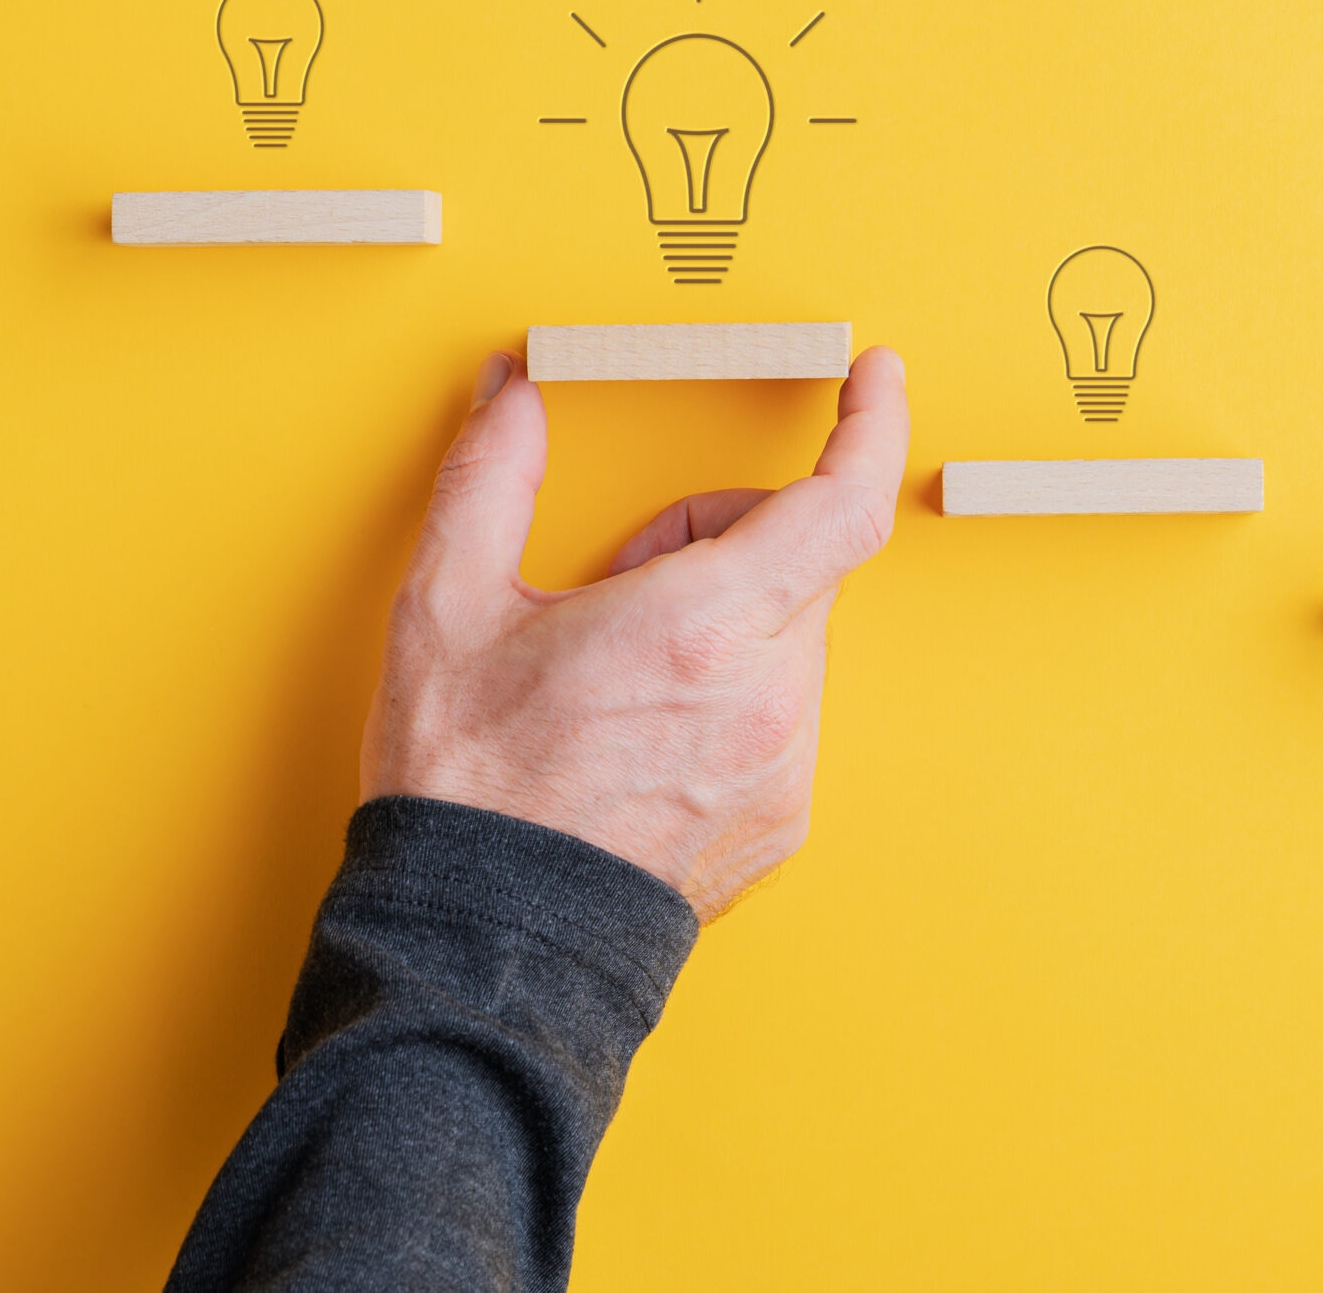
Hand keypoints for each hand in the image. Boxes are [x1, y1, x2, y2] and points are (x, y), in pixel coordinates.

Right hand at [360, 345, 910, 919]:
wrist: (483, 942)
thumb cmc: (468, 782)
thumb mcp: (447, 606)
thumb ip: (492, 476)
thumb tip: (514, 392)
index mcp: (699, 627)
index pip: (840, 503)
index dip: (870, 427)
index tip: (875, 379)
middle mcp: (766, 696)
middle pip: (800, 562)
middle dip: (726, 536)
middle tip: (627, 575)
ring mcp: (785, 766)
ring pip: (790, 639)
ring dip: (728, 621)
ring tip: (624, 672)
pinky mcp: (784, 819)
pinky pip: (783, 714)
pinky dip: (733, 693)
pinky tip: (647, 732)